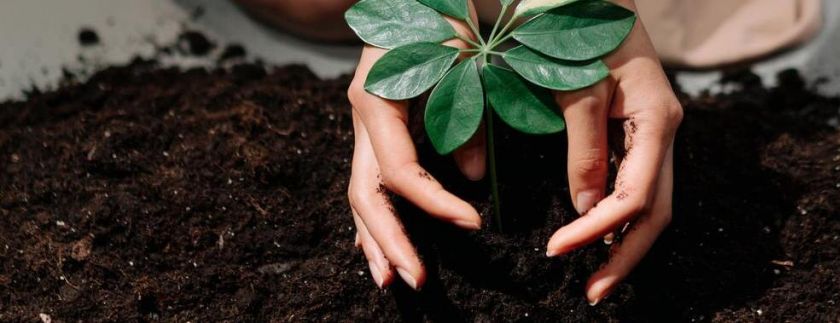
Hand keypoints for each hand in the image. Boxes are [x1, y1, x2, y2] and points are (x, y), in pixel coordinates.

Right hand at [346, 13, 484, 289]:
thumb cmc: (439, 17)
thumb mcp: (460, 61)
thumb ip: (467, 116)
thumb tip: (474, 177)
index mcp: (375, 100)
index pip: (400, 171)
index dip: (435, 204)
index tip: (474, 224)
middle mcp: (361, 117)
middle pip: (366, 194)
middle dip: (391, 241)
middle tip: (416, 279)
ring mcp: (363, 126)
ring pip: (360, 194)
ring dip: (376, 240)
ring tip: (391, 281)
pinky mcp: (374, 131)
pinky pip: (369, 182)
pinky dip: (376, 217)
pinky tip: (378, 248)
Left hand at [544, 0, 682, 304]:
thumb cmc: (584, 31)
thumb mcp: (579, 88)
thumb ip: (584, 148)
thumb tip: (585, 209)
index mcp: (658, 121)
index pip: (636, 196)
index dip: (598, 230)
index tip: (557, 250)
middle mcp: (666, 133)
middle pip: (657, 212)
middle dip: (625, 255)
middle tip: (593, 293)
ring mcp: (657, 134)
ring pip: (652, 202)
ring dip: (624, 241)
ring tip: (596, 276)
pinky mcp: (641, 132)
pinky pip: (638, 184)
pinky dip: (619, 216)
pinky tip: (599, 234)